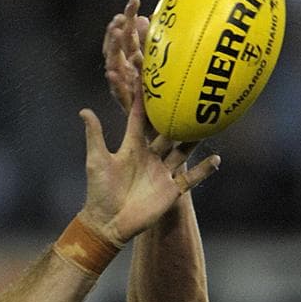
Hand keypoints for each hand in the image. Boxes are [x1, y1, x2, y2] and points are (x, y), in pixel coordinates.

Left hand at [76, 89, 218, 245]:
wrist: (108, 223)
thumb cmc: (99, 191)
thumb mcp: (97, 160)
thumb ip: (95, 135)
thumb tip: (84, 110)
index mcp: (132, 146)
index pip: (141, 118)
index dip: (145, 99)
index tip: (152, 78)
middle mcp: (150, 156)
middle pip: (168, 131)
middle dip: (178, 115)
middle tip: (191, 95)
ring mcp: (162, 172)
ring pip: (183, 151)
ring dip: (196, 139)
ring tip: (211, 123)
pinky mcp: (171, 190)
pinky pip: (191, 178)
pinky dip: (204, 170)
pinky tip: (217, 159)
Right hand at [103, 0, 150, 114]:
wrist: (160, 128)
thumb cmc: (158, 97)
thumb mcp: (156, 65)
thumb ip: (150, 44)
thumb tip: (146, 18)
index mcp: (131, 61)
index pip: (127, 35)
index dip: (128, 17)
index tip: (134, 0)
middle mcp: (125, 72)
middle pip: (116, 48)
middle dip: (116, 31)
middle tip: (119, 16)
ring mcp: (124, 87)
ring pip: (114, 66)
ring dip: (112, 49)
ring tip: (114, 32)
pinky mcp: (127, 104)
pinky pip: (119, 93)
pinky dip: (114, 82)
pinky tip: (111, 71)